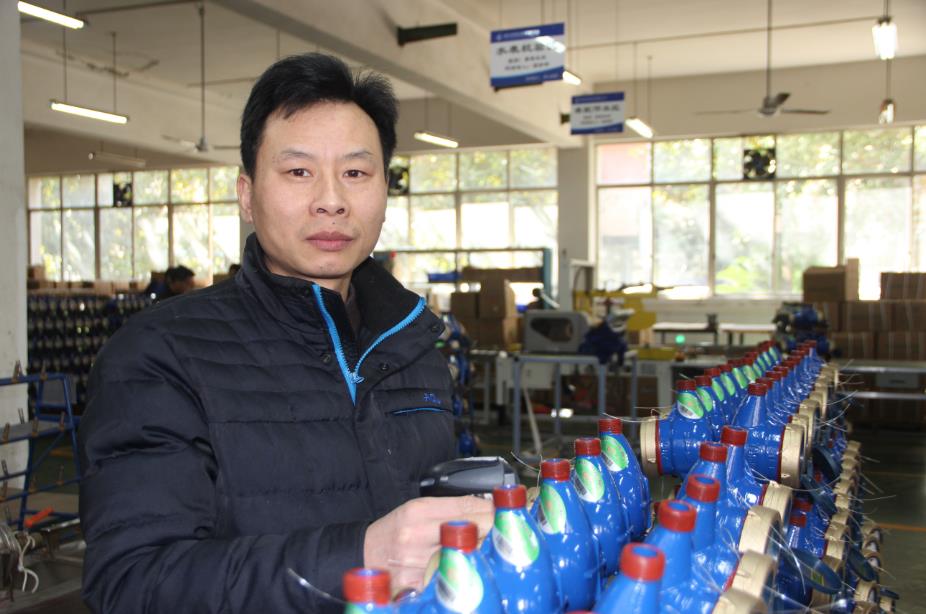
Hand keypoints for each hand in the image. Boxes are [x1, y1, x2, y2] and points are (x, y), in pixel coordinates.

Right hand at [363, 496, 493, 592]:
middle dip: (490, 532)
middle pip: (470, 532)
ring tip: (483, 552)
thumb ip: (452, 506)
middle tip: (502, 533)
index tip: (505, 512)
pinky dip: (459, 573)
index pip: (468, 507)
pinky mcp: (416, 584)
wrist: (364, 554)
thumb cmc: (394, 530)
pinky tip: (464, 570)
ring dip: (478, 554)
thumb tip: (487, 506)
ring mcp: (416, 562)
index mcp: (419, 510)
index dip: (492, 510)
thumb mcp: (417, 508)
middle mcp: (417, 535)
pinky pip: (448, 578)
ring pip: (463, 556)